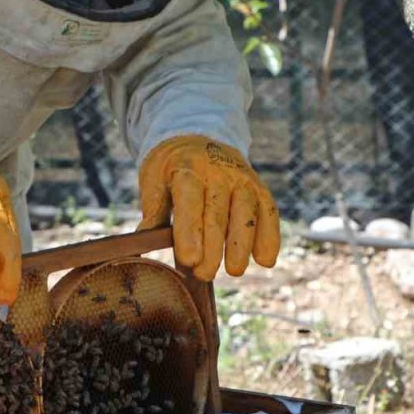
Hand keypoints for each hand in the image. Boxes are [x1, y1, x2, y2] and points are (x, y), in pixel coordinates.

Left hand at [137, 135, 279, 280]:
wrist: (196, 140)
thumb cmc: (170, 170)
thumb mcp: (154, 181)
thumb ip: (154, 210)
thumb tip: (143, 240)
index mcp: (187, 169)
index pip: (190, 201)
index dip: (190, 231)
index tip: (189, 259)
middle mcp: (218, 171)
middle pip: (218, 213)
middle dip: (213, 247)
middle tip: (204, 274)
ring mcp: (241, 178)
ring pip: (246, 213)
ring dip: (242, 244)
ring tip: (235, 271)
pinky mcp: (258, 187)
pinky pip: (268, 211)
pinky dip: (269, 236)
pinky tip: (266, 261)